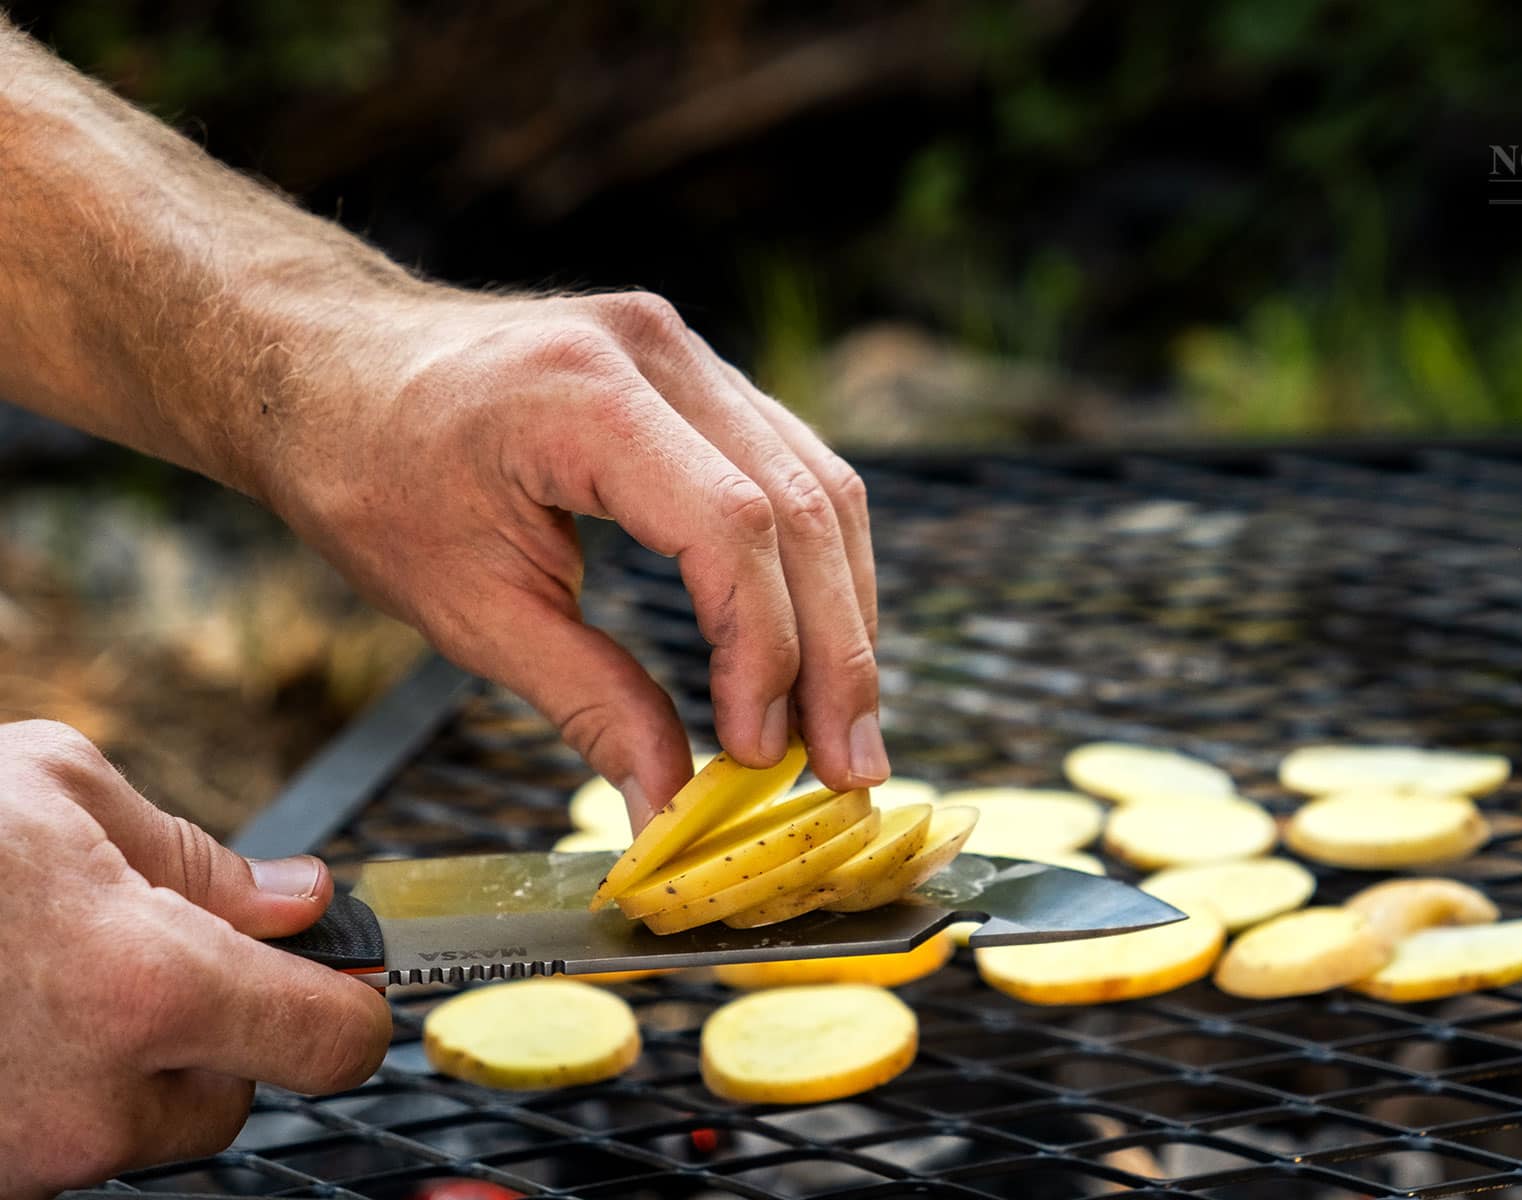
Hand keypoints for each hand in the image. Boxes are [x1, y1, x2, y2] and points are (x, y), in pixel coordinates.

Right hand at [0, 720, 391, 1196]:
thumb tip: (298, 902)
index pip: (332, 1044)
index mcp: (148, 988)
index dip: (351, 1008)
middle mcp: (93, 1098)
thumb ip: (201, 859)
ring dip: (130, 1068)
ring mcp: (21, 1156)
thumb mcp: (61, 790)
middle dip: (223, 1034)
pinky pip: (54, 1146)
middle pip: (236, 1098)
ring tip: (45, 979)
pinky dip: (51, 1092)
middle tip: (156, 958)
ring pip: (141, 1129)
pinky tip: (6, 1019)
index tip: (346, 982)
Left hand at [266, 290, 886, 827]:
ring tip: (843, 726)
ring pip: (821, 486)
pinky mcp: (698, 374)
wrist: (328, 366)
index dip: (765, 649)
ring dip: (843, 614)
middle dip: (836, 651)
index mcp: (583, 397)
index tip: (760, 752)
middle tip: (849, 766)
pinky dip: (812, 565)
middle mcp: (656, 352)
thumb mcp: (465, 608)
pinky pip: (792, 467)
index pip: (732, 526)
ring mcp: (685, 352)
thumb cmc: (370, 474)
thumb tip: (673, 804)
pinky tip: (816, 643)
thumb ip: (588, 701)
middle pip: (803, 506)